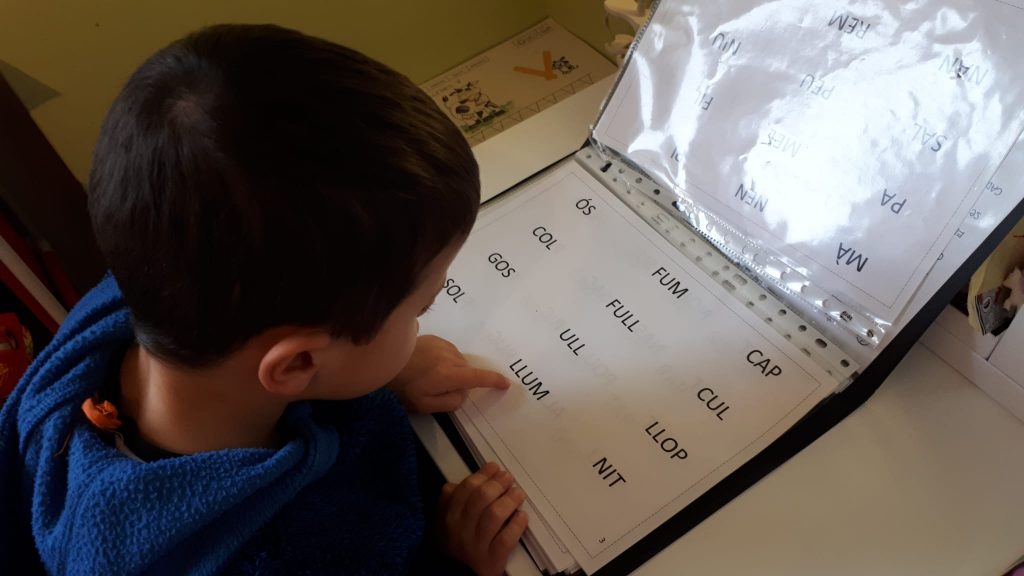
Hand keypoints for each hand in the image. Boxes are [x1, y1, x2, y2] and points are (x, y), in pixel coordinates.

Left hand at [389, 335, 508, 412]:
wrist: (382, 359)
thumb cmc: (402, 387)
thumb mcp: (424, 405)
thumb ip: (449, 402)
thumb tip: (463, 394)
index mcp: (449, 375)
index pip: (479, 378)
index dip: (494, 381)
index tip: (505, 383)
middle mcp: (450, 357)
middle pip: (468, 371)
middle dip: (461, 381)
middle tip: (439, 389)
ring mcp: (443, 345)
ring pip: (459, 361)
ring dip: (453, 369)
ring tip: (431, 376)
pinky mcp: (436, 338)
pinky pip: (450, 352)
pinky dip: (445, 359)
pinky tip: (429, 364)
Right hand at [440, 462, 528, 575]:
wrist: (459, 575)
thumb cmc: (457, 542)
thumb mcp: (446, 519)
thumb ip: (454, 497)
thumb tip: (479, 475)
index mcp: (449, 516)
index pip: (467, 488)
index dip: (484, 474)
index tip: (495, 467)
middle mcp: (460, 530)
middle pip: (482, 498)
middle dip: (498, 483)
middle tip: (509, 478)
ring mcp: (476, 546)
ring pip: (495, 515)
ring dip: (510, 500)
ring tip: (519, 493)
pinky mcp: (491, 561)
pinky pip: (506, 540)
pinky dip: (516, 526)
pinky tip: (522, 516)